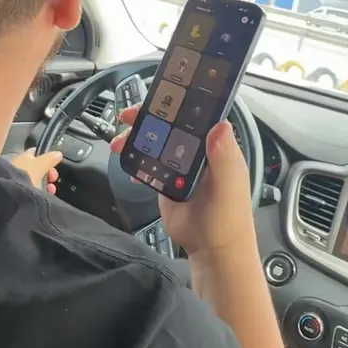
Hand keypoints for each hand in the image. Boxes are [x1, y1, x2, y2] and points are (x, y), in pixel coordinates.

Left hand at [8, 149, 62, 193]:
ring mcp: (17, 179)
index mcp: (24, 156)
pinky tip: (41, 197)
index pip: (36, 153)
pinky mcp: (16, 192)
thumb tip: (58, 154)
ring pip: (34, 180)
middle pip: (37, 168)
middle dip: (47, 174)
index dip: (47, 157)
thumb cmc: (24, 176)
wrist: (8, 195)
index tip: (55, 165)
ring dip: (44, 185)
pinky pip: (30, 190)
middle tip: (53, 180)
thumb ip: (49, 159)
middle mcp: (19, 166)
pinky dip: (37, 192)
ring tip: (50, 191)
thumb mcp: (40, 165)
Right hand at [111, 107, 255, 257]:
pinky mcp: (167, 183)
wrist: (212, 251)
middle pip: (170, 125)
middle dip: (148, 118)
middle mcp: (198, 152)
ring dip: (136, 138)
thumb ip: (224, 157)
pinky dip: (135, 161)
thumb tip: (220, 125)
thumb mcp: (228, 186)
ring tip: (119, 143)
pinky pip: (149, 165)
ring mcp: (180, 167)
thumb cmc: (227, 219)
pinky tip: (127, 166)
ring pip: (156, 142)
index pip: (196, 114)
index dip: (177, 102)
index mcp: (216, 146)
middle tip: (127, 116)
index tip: (157, 96)